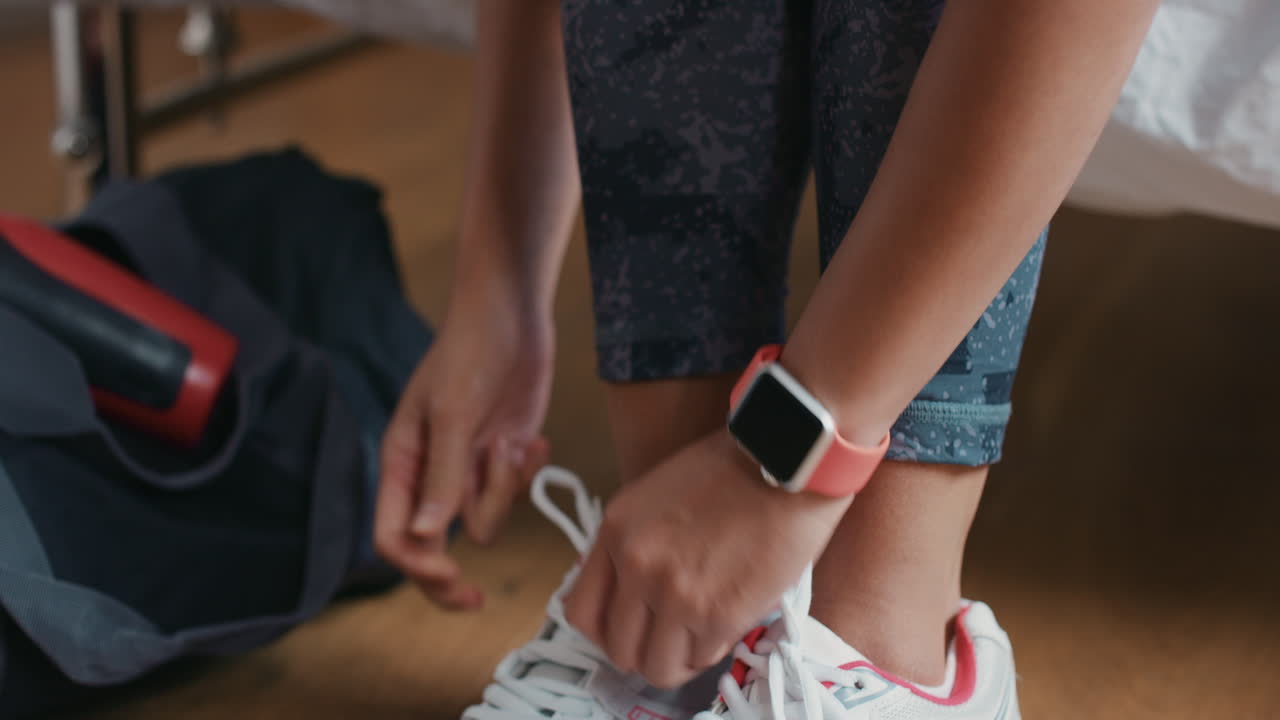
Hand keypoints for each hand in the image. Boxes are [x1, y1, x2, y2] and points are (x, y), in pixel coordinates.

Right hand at [376, 280, 552, 609]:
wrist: (513, 316)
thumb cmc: (469, 353)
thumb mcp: (452, 414)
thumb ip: (443, 478)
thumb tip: (426, 537)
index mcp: (401, 464)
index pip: (393, 536)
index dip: (417, 566)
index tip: (450, 574)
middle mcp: (431, 475)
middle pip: (431, 549)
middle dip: (451, 574)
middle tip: (476, 599)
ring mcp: (469, 470)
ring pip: (483, 522)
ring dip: (503, 491)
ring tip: (510, 444)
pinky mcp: (503, 460)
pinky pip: (514, 494)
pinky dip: (526, 472)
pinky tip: (532, 438)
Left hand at [563, 428, 851, 686]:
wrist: (785, 459)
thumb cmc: (731, 468)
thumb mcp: (655, 496)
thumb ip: (634, 542)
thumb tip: (630, 594)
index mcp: (616, 530)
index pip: (580, 612)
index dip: (607, 631)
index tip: (632, 628)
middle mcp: (636, 565)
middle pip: (619, 650)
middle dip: (646, 651)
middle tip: (672, 638)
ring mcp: (675, 594)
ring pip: (658, 668)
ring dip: (680, 660)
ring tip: (701, 637)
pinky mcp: (719, 614)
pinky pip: (704, 657)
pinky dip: (714, 648)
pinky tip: (728, 623)